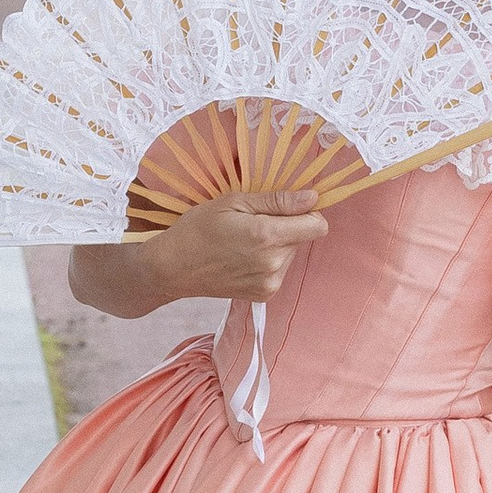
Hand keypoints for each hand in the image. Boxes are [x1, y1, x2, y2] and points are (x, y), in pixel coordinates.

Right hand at [147, 192, 327, 304]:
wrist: (173, 268)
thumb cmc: (198, 228)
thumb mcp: (234, 202)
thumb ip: (278, 201)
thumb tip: (313, 197)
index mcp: (268, 236)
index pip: (318, 225)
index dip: (307, 212)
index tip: (288, 208)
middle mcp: (273, 264)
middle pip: (303, 238)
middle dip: (286, 228)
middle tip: (252, 224)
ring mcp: (270, 283)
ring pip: (291, 254)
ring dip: (276, 246)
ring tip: (244, 242)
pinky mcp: (265, 295)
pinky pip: (280, 270)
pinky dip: (268, 262)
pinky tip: (243, 258)